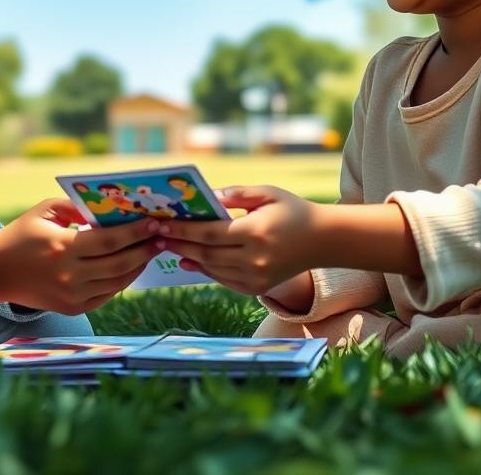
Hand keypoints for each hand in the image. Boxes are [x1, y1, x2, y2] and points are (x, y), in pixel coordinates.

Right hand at [0, 199, 166, 313]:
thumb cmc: (22, 235)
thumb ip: (75, 207)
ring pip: (117, 282)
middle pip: (118, 264)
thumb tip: (106, 210)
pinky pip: (107, 295)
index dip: (135, 233)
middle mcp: (70, 276)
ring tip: (152, 250)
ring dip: (138, 266)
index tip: (154, 223)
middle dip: (145, 250)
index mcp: (63, 248)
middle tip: (162, 236)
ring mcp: (72, 295)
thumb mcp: (45, 211)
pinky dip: (122, 281)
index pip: (108, 241)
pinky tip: (132, 266)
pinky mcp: (73, 308)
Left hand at [161, 185, 325, 296]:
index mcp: (255, 232)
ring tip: (169, 246)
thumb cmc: (292, 210)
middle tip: (157, 235)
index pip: (209, 234)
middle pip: (206, 254)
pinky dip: (206, 269)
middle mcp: (254, 259)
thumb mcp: (266, 193)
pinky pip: (224, 280)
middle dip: (179, 244)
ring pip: (212, 269)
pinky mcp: (258, 288)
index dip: (183, 230)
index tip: (162, 223)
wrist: (323, 241)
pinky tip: (191, 259)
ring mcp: (256, 277)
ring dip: (189, 257)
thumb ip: (235, 194)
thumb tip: (205, 196)